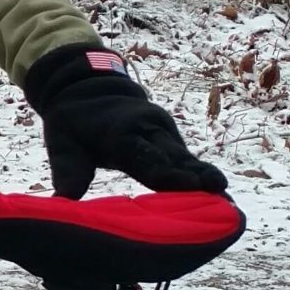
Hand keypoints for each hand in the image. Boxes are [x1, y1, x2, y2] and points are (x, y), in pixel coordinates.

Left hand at [23, 43, 224, 198]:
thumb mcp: (62, 141)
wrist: (90, 87)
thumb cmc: (73, 121)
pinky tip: (220, 200)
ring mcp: (164, 132)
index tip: (189, 185)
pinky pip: (188, 161)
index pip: (145, 155)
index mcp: (121, 130)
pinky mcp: (172, 140)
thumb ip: (67, 171)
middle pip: (174, 157)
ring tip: (227, 202)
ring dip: (205, 179)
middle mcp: (149, 128)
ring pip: (186, 159)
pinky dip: (202, 178)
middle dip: (196, 176)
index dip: (167, 172)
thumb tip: (63, 202)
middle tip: (220, 193)